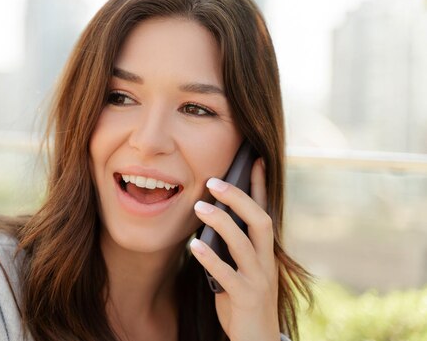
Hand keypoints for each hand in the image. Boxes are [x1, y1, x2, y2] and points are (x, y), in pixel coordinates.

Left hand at [190, 158, 279, 340]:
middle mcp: (267, 262)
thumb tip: (211, 217)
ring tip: (198, 206)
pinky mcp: (246, 298)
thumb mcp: (240, 269)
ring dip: (221, 221)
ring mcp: (259, 280)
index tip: (254, 160)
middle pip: (260, 220)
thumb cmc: (243, 301)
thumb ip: (231, 247)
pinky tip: (194, 246)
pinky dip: (210, 259)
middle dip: (238, 198)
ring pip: (244, 243)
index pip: (265, 212)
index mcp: (265, 252)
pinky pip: (228, 274)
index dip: (260, 186)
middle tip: (213, 181)